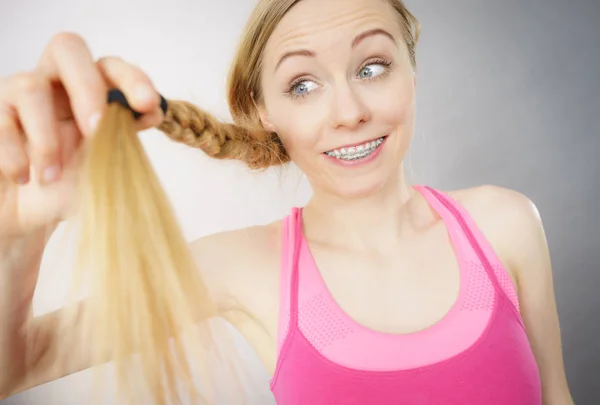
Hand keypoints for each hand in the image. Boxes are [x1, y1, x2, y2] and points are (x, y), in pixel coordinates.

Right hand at [0, 32, 163, 238]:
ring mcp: (18, 95)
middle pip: (68, 49)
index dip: (132, 79)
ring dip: (46, 138)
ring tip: (49, 176)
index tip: (148, 106)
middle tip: (96, 129)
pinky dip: (15, 154)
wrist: (22, 215)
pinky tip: (23, 178)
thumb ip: (121, 143)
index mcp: (91, 95)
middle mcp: (55, 86)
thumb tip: (150, 113)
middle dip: (87, 88)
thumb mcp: (100, 172)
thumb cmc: (65, 190)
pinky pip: (0, 119)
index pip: (111, 68)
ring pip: (30, 86)